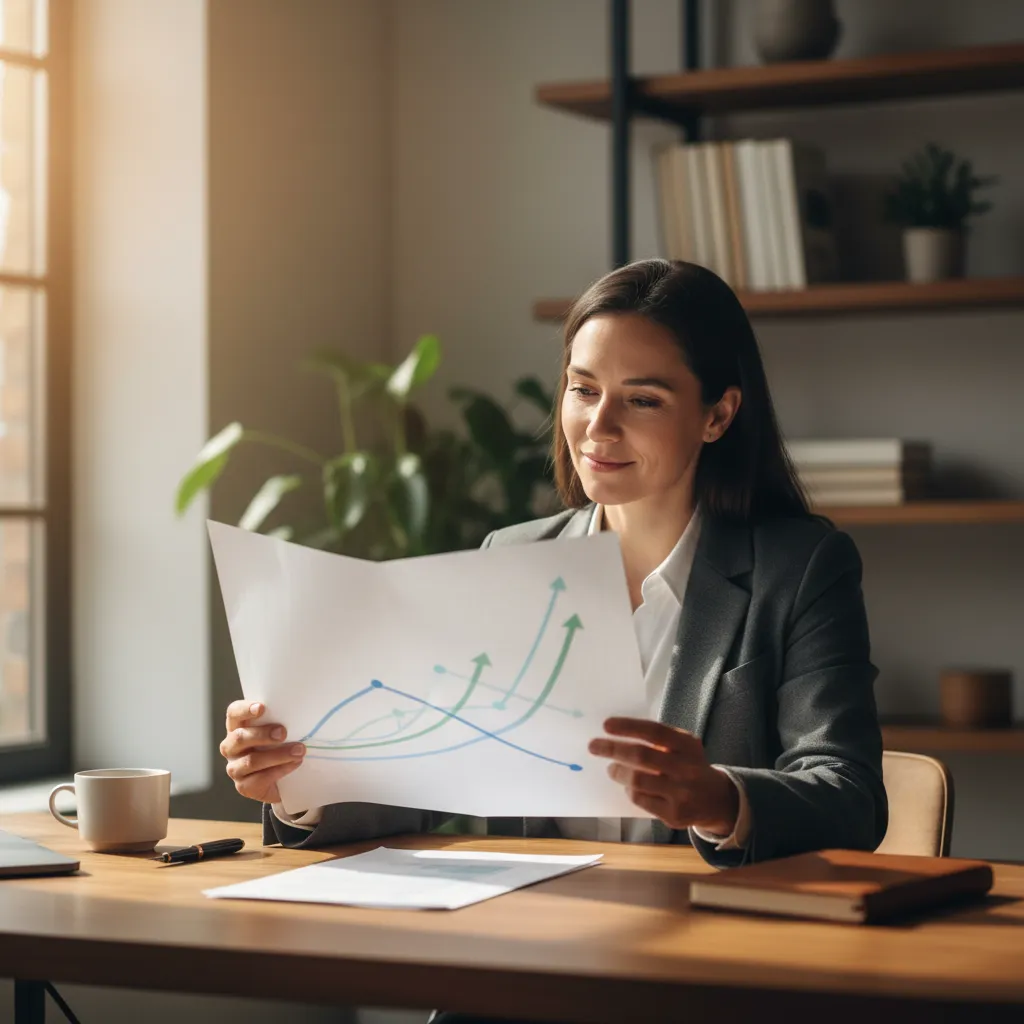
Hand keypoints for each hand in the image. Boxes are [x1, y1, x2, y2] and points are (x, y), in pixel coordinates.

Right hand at [220, 700, 304, 803]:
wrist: (283, 780)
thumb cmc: (279, 747)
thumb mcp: (277, 732)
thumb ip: (280, 721)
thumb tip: (301, 709)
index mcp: (237, 728)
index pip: (233, 713)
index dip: (245, 710)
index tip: (262, 708)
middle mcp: (231, 747)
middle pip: (239, 738)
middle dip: (262, 734)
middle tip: (283, 732)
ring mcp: (235, 768)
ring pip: (251, 761)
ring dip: (277, 755)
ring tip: (299, 751)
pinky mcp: (244, 787)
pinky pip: (260, 778)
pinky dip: (280, 770)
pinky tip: (295, 764)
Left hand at [588, 718, 738, 834]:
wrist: (715, 799)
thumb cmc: (688, 765)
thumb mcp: (682, 746)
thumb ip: (657, 739)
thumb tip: (615, 734)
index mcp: (687, 744)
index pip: (654, 731)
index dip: (628, 727)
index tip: (606, 725)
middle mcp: (687, 768)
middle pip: (641, 756)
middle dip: (612, 749)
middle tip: (594, 746)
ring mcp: (682, 793)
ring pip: (638, 781)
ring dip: (618, 772)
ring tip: (611, 769)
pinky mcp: (674, 814)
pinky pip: (641, 800)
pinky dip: (630, 791)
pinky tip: (629, 787)